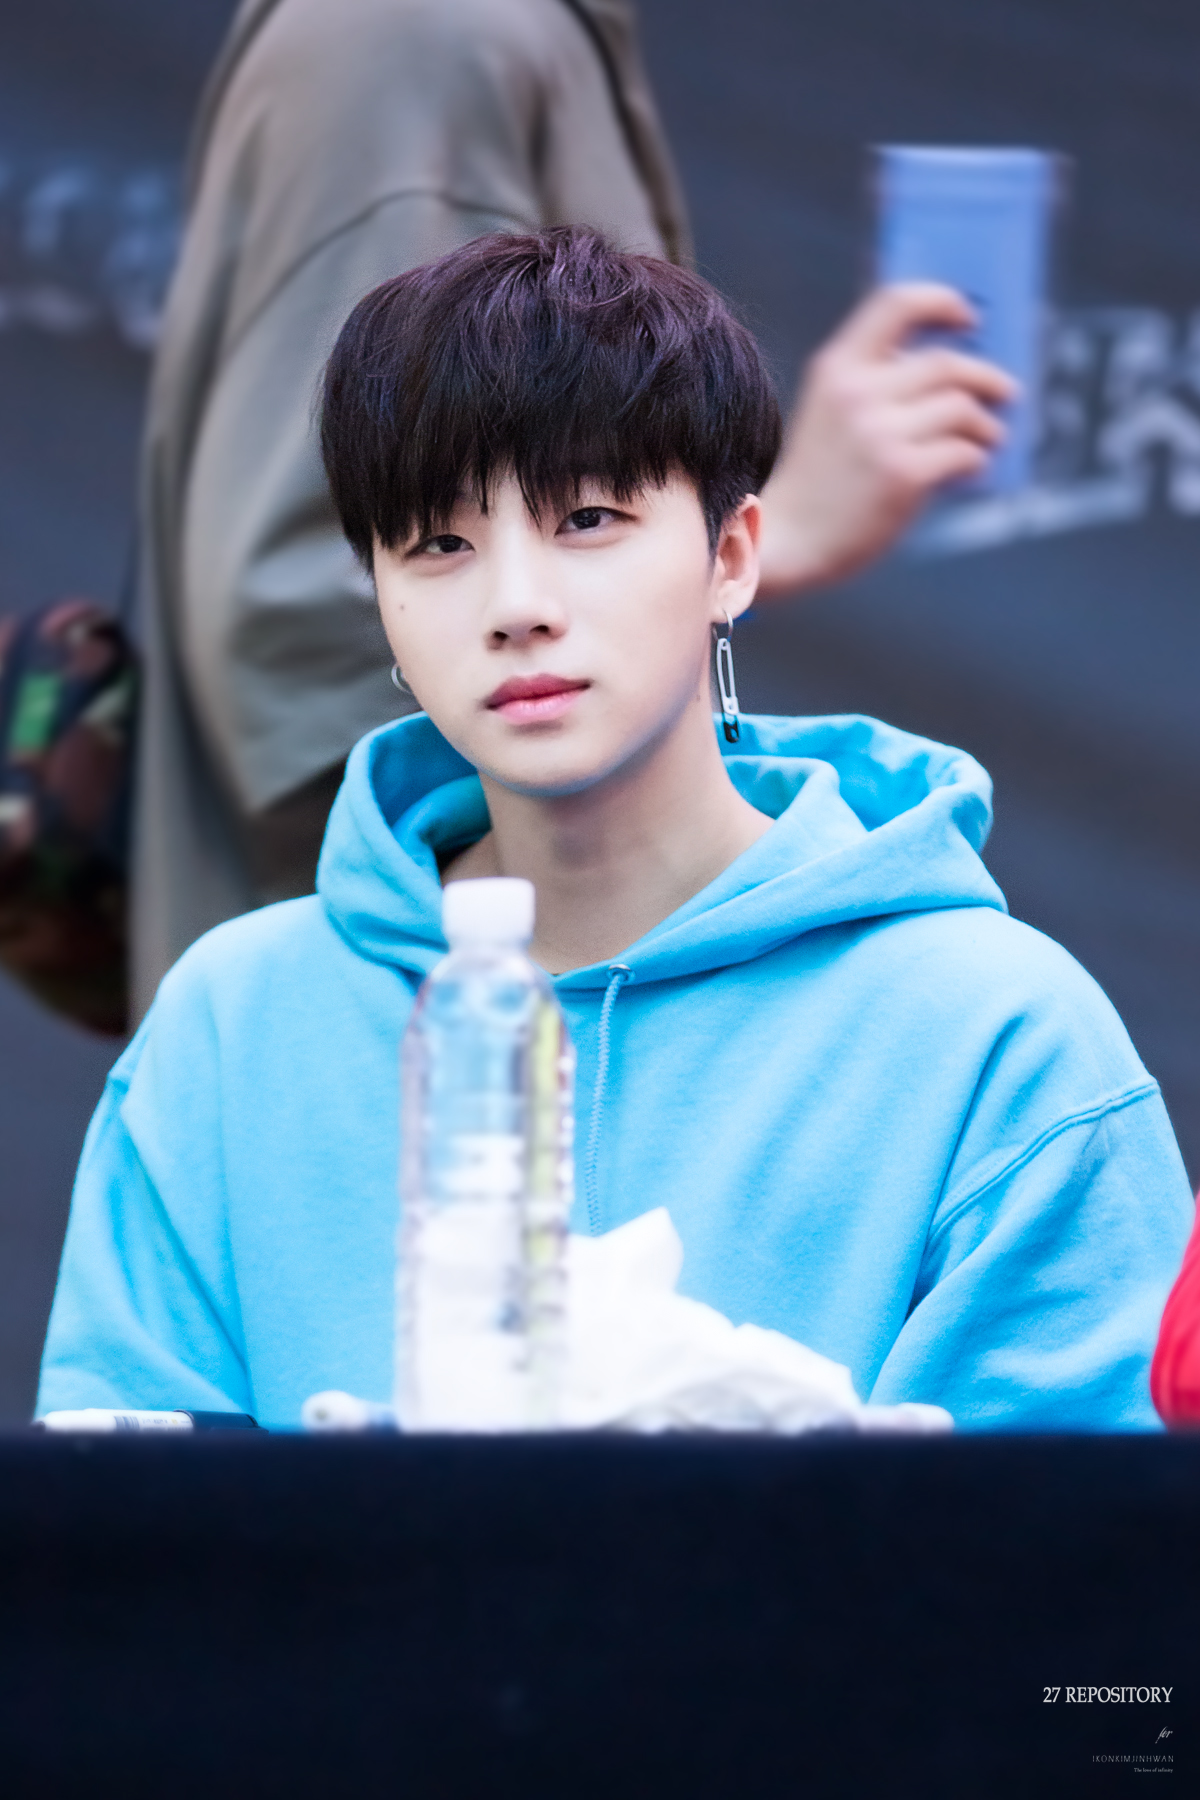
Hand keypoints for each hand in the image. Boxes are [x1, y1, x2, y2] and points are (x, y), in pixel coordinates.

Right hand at [755, 284, 1016, 596]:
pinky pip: (963, 453)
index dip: (942, 302)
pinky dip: (976, 459)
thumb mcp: (828, 413)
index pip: (897, 303)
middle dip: (986, 377)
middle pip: (945, 362)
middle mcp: (859, 393)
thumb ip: (874, 385)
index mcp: (837, 368)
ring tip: (991, 438)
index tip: (969, 317)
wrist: (786, 542)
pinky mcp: (903, 475)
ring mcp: (881, 434)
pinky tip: (972, 468)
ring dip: (986, 424)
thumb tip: (950, 376)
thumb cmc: (815, 483)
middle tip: (1006, 391)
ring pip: (961, 408)